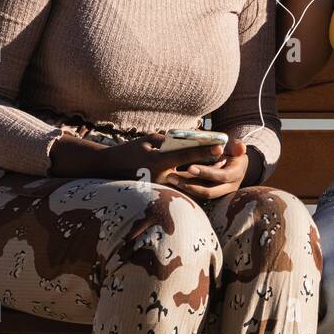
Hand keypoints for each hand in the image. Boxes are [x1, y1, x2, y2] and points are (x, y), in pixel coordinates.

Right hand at [94, 132, 224, 187]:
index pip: (187, 155)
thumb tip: (190, 141)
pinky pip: (178, 189)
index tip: (220, 146)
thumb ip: (169, 141)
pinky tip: (202, 177)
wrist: (109, 169)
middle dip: (208, 166)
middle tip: (224, 160)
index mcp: (158, 162)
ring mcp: (159, 188)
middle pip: (191, 172)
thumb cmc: (129, 150)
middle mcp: (160, 177)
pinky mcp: (157, 193)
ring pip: (187, 183)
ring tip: (217, 169)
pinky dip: (191, 183)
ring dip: (202, 177)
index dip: (205, 150)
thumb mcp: (149, 140)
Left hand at [165, 139, 250, 200]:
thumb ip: (237, 147)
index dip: (206, 172)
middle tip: (172, 177)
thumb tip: (241, 147)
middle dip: (190, 185)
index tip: (190, 167)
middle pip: (208, 192)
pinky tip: (172, 184)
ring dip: (184, 189)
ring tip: (170, 179)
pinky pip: (196, 197)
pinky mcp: (211, 196)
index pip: (221, 176)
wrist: (236, 165)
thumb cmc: (234, 153)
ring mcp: (219, 193)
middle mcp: (228, 187)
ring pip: (200, 196)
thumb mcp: (237, 149)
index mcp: (236, 174)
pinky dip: (185, 191)